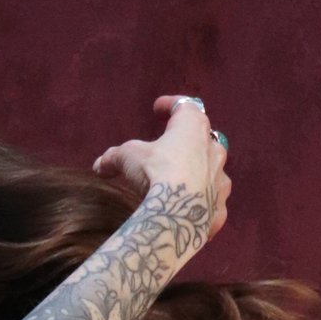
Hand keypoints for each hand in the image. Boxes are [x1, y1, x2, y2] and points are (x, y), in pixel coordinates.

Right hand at [93, 95, 230, 240]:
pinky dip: (203, 205)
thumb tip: (99, 164)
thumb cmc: (156, 173)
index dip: (170, 105)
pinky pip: (213, 203)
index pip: (185, 106)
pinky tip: (191, 210)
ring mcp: (221, 181)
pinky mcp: (220, 209)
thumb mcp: (129, 158)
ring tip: (184, 182)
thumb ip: (115, 157)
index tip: (158, 107)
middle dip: (191, 141)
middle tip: (176, 147)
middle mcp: (213, 150)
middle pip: (206, 138)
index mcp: (193, 128)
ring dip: (200, 173)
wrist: (176, 214)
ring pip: (214, 171)